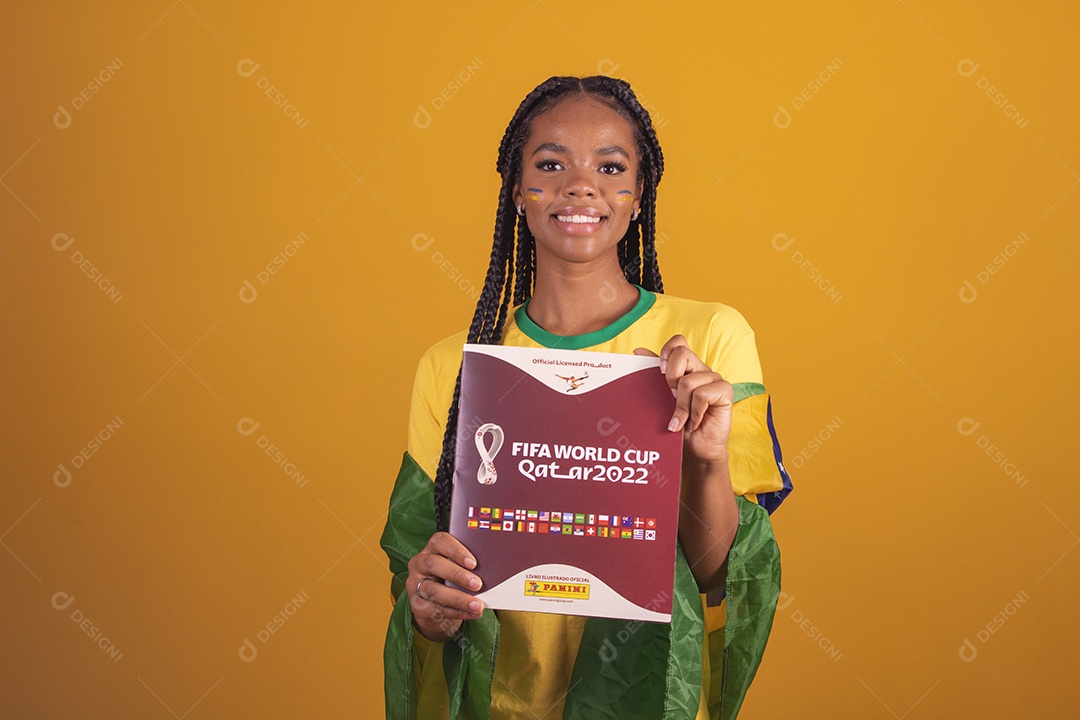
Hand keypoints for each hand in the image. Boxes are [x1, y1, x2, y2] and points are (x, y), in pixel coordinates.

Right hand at [406, 531, 484, 640]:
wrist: (433, 605)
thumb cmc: (450, 580)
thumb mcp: (457, 568)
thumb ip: (468, 566)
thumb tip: (492, 570)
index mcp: (431, 549)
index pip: (439, 541)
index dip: (456, 551)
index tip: (473, 563)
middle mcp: (419, 564)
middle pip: (433, 564)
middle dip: (457, 574)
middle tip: (478, 584)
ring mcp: (415, 584)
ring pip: (433, 590)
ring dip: (458, 598)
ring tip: (477, 605)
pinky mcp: (417, 605)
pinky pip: (436, 609)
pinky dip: (457, 612)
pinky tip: (472, 613)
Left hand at [635, 334, 731, 463]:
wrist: (695, 449)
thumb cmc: (679, 423)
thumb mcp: (661, 397)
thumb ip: (653, 374)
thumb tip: (638, 351)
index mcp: (687, 367)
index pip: (679, 341)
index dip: (667, 351)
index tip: (660, 372)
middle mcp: (701, 369)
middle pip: (682, 353)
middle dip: (670, 378)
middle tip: (671, 397)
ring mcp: (714, 379)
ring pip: (688, 381)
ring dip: (681, 407)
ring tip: (683, 420)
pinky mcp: (725, 391)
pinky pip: (702, 395)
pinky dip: (694, 413)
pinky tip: (694, 422)